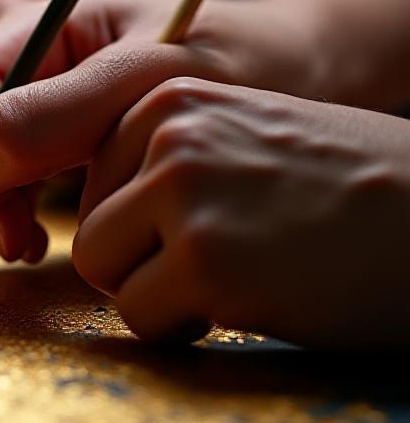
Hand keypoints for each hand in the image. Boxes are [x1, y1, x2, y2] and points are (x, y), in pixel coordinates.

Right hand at [0, 0, 331, 263]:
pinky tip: (47, 241)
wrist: (305, 80)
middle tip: (14, 241)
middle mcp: (45, 63)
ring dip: (2, 207)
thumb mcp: (150, 79)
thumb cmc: (242, 60)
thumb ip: (58, 114)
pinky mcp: (75, 150)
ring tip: (30, 247)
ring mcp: (58, 108)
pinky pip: (27, 183)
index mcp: (54, 22)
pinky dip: (27, 215)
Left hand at [74, 79, 409, 349]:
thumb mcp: (240, 134)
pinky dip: (181, 326)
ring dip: (157, 292)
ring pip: (103, 272)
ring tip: (236, 274)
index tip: (206, 221)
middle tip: (221, 257)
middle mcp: (169, 135)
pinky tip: (249, 300)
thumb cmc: (344, 188)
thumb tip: (77, 214)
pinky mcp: (204, 261)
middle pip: (90, 229)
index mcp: (170, 96)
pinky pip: (138, 316)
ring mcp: (184, 195)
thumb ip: (160, 156)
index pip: (93, 181)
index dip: (140, 222)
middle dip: (141, 261)